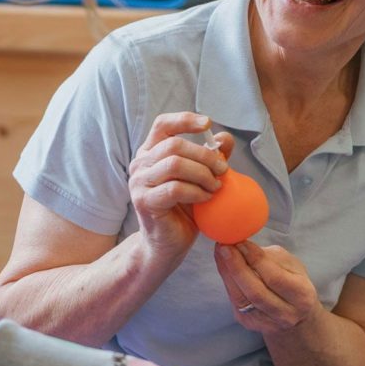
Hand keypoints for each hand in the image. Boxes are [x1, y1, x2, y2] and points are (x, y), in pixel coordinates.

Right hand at [128, 112, 234, 258]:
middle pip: (175, 145)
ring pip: (175, 164)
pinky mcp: (144, 201)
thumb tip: (225, 138)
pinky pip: (175, 188)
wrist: (167, 245)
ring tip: (216, 187)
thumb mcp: (200, 180)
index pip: (163, 125)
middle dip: (205, 155)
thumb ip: (211, 158)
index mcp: (150, 152)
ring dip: (202, 174)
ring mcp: (139, 182)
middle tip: (224, 169)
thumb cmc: (183, 211)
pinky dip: (196, 192)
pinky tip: (206, 199)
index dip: (185, 120)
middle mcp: (140, 164)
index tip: (208, 124)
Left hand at [215, 241, 320, 333]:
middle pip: (255, 291)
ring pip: (241, 298)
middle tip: (224, 246)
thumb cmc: (293, 283)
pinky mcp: (249, 323)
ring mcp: (266, 322)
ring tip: (220, 253)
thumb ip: (270, 257)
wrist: (295, 316)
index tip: (241, 242)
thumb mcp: (292, 266)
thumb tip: (243, 245)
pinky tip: (223, 266)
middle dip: (237, 266)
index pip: (275, 278)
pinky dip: (227, 281)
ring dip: (227, 273)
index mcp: (301, 295)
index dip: (255, 259)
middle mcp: (285, 314)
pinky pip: (234, 301)